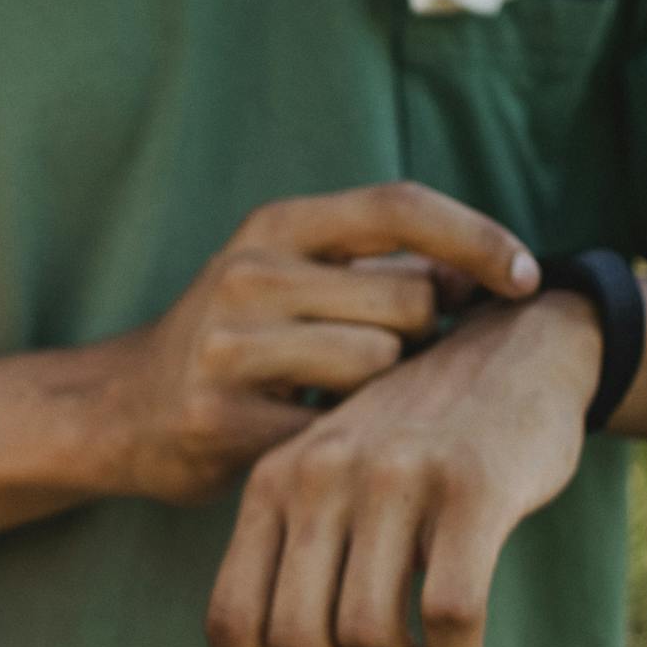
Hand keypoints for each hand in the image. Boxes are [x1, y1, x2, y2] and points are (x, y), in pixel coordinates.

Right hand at [109, 182, 542, 503]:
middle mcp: (247, 274)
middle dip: (420, 337)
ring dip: (381, 392)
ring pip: (378, 364)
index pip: (400, 207)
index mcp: (273, 227)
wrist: (119, 411)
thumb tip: (485, 271)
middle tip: (382, 361)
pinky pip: (334, 429)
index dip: (478, 238)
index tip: (527, 277)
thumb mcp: (290, 278)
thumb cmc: (234, 341)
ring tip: (335, 398)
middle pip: (408, 301)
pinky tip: (309, 436)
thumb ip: (377, 269)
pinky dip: (340, 439)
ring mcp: (228, 346)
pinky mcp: (220, 417)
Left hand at [204, 292, 604, 646]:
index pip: (231, 620)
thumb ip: (296, 576)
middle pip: (296, 644)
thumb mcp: (334, 492)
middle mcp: (318, 479)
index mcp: (271, 488)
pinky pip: (448, 617)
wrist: (516, 349)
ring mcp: (393, 478)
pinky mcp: (472, 487)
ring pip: (368, 639)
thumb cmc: (419, 452)